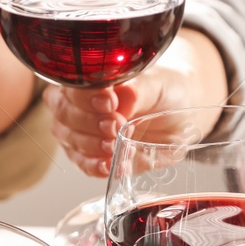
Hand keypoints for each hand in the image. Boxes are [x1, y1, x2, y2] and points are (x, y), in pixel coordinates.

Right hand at [46, 31, 226, 175]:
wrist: (178, 117)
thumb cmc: (164, 91)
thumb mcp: (158, 84)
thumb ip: (140, 88)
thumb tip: (124, 94)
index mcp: (89, 79)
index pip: (72, 86)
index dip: (86, 96)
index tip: (110, 103)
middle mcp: (78, 104)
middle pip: (65, 114)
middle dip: (90, 122)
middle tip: (116, 126)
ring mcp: (81, 132)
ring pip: (71, 140)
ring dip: (93, 145)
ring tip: (117, 145)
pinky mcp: (93, 157)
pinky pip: (84, 165)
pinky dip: (96, 166)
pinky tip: (110, 165)